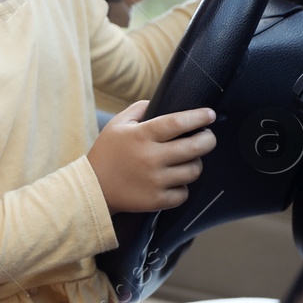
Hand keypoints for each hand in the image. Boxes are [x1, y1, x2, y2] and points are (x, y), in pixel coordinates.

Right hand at [87, 100, 216, 213]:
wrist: (93, 188)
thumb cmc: (106, 153)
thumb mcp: (116, 124)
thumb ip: (139, 109)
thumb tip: (160, 102)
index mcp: (141, 136)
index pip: (177, 123)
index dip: (198, 117)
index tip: (209, 114)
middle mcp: (151, 157)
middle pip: (195, 147)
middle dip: (208, 139)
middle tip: (207, 136)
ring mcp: (155, 180)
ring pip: (194, 170)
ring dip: (195, 163)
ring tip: (187, 159)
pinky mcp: (157, 200)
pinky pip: (184, 193)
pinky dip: (183, 186)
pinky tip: (174, 180)